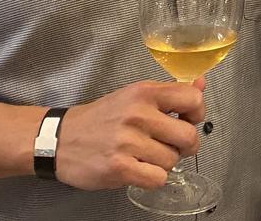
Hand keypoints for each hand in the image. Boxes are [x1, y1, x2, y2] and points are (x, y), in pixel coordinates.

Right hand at [54, 78, 205, 190]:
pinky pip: (158, 179)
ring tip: (144, 156)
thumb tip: (201, 82)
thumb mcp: (134, 96)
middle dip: (184, 146)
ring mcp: (128, 142)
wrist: (59, 139)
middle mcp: (137, 114)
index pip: (193, 99)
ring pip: (173, 161)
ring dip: (163, 163)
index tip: (187, 119)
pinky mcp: (119, 168)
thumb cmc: (101, 119)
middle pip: (188, 136)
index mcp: (144, 92)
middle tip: (169, 145)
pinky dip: (152, 178)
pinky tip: (138, 169)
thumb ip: (170, 93)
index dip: (197, 113)